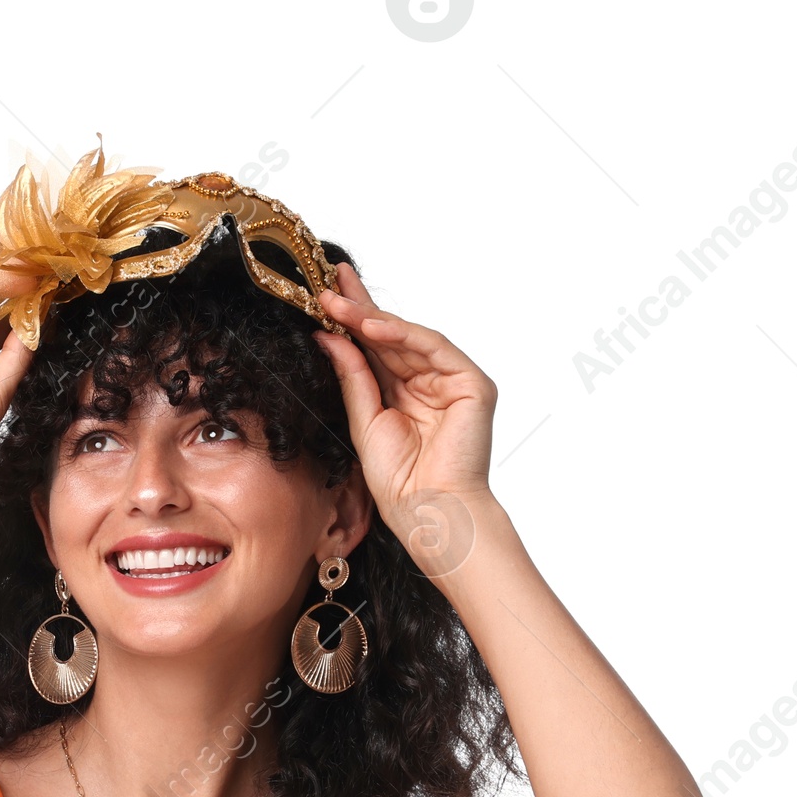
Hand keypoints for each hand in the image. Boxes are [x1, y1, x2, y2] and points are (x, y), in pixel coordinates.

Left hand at [311, 262, 497, 545]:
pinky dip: (401, 333)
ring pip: (409, 337)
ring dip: (371, 317)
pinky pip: (433, 346)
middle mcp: (428, 383)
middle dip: (358, 309)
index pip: (374, 350)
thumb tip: (328, 336)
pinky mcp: (472, 383)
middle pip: (390, 337)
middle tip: (327, 283)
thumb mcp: (364, 421)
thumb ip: (352, 377)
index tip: (324, 296)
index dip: (351, 322)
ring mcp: (452, 381)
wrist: (429, 512)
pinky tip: (370, 324)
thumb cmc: (401, 482)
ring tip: (337, 303)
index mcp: (402, 394)